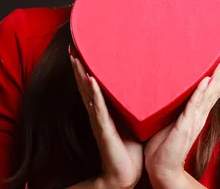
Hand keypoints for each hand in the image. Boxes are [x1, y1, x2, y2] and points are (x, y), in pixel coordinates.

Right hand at [69, 44, 143, 188]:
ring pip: (88, 93)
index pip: (94, 83)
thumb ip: (133, 104)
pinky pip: (98, 109)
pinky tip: (90, 81)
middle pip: (85, 84)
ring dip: (81, 75)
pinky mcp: (104, 130)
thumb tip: (146, 85)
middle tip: (73, 44)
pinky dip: (94, 94)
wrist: (124, 174)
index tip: (85, 46)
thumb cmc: (129, 147)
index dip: (88, 66)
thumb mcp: (132, 119)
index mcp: (105, 109)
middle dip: (79, 65)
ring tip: (76, 57)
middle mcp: (98, 112)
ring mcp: (99, 121)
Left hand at [144, 48, 219, 187]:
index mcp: (197, 113)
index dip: (219, 74)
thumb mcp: (170, 120)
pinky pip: (194, 106)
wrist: (161, 168)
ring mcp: (194, 120)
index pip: (211, 89)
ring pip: (209, 94)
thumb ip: (174, 106)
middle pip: (216, 89)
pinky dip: (201, 92)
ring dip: (217, 77)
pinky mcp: (185, 126)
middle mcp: (199, 115)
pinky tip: (206, 80)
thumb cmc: (163, 145)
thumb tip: (169, 89)